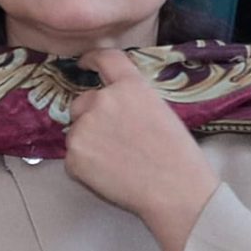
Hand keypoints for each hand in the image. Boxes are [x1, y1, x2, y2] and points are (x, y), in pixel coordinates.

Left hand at [65, 49, 218, 250]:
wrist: (174, 190)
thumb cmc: (177, 156)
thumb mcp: (160, 111)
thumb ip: (132, 100)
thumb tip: (113, 105)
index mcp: (129, 86)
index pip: (104, 59)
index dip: (91, 60)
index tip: (83, 64)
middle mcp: (102, 101)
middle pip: (82, 102)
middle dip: (91, 117)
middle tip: (114, 141)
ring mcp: (84, 128)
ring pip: (77, 131)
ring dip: (88, 142)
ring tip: (116, 162)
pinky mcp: (73, 157)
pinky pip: (73, 158)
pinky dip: (85, 167)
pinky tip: (109, 175)